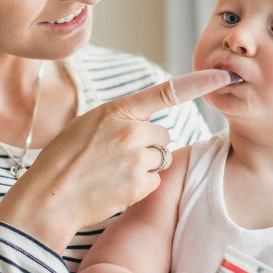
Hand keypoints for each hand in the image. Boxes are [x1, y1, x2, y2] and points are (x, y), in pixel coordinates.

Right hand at [0, 70, 230, 249]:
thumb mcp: (86, 126)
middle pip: (162, 134)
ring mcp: (136, 158)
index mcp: (116, 110)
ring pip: (160, 158)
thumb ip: (118, 119)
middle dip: (148, 144)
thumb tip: (145, 124)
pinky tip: (115, 188)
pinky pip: (155, 180)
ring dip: (145, 165)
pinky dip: (140, 186)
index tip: (223, 75)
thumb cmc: (63, 160)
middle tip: (117, 156)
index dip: (198, 83)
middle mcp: (130, 130)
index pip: (165, 92)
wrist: (49, 198)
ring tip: (113, 173)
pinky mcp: (139, 184)